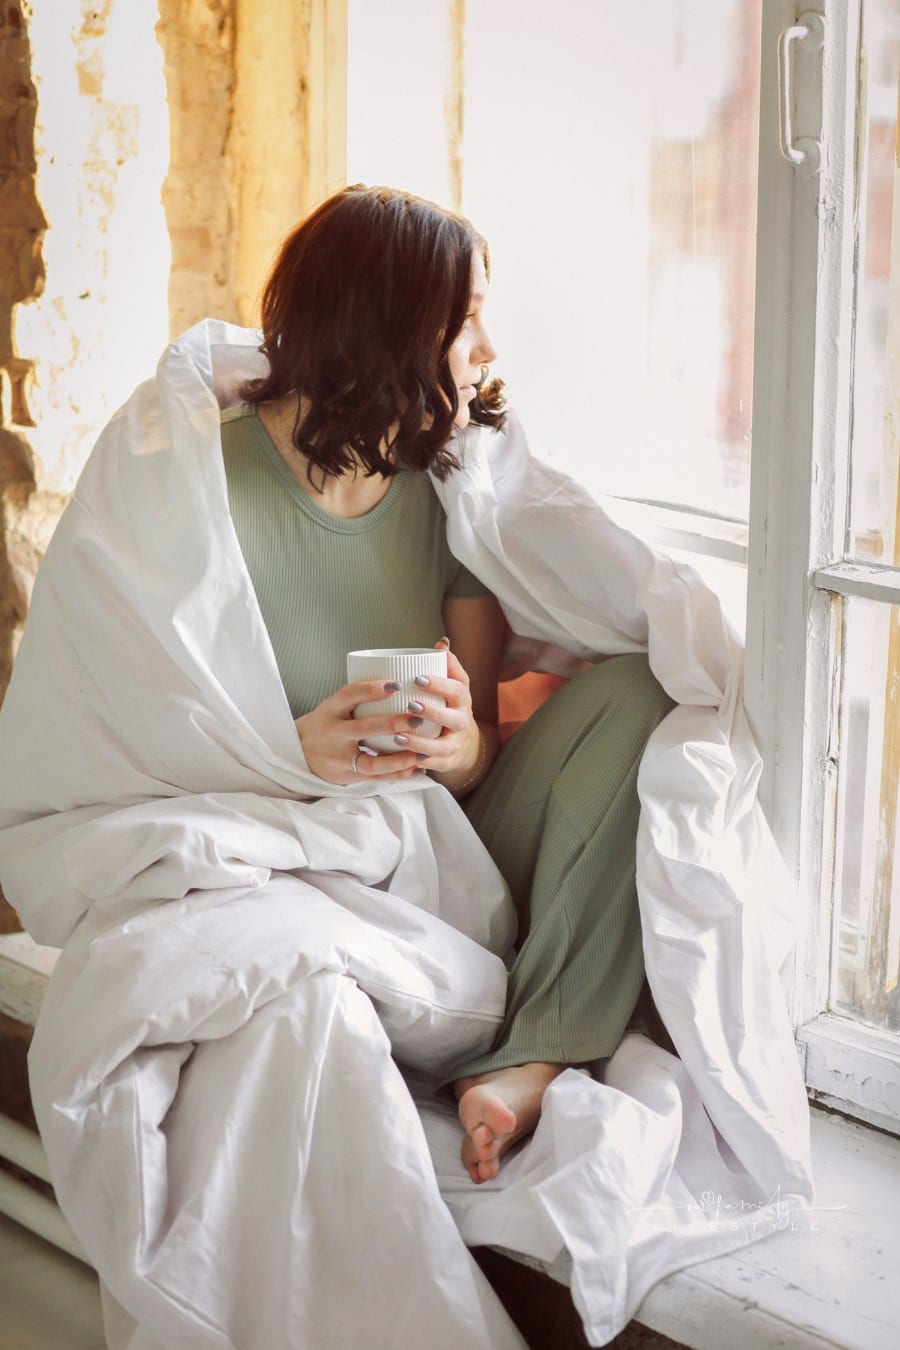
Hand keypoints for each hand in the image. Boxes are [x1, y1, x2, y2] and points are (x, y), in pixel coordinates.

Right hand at [294, 680, 431, 785]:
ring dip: (400, 758)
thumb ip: (359, 698)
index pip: (349, 695)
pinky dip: (398, 774)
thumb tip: (401, 681)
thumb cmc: (327, 724)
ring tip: (422, 752)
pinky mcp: (347, 775)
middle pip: (364, 728)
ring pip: (372, 761)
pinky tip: (416, 769)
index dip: (371, 689)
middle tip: (417, 718)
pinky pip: (376, 777)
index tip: (396, 684)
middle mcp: (333, 733)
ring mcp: (339, 757)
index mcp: (330, 710)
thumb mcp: (334, 707)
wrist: (300, 754)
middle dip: (393, 724)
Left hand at [397, 640, 483, 788]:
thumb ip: (447, 665)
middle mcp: (462, 721)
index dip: (440, 684)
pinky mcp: (447, 762)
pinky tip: (401, 758)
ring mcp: (456, 743)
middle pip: (453, 718)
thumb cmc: (449, 707)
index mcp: (462, 699)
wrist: (464, 744)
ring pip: (442, 746)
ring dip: (420, 742)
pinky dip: (418, 762)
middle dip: (433, 713)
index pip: (457, 688)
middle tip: (410, 705)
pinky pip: (433, 765)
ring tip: (398, 737)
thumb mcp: (453, 686)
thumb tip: (441, 643)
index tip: (418, 678)